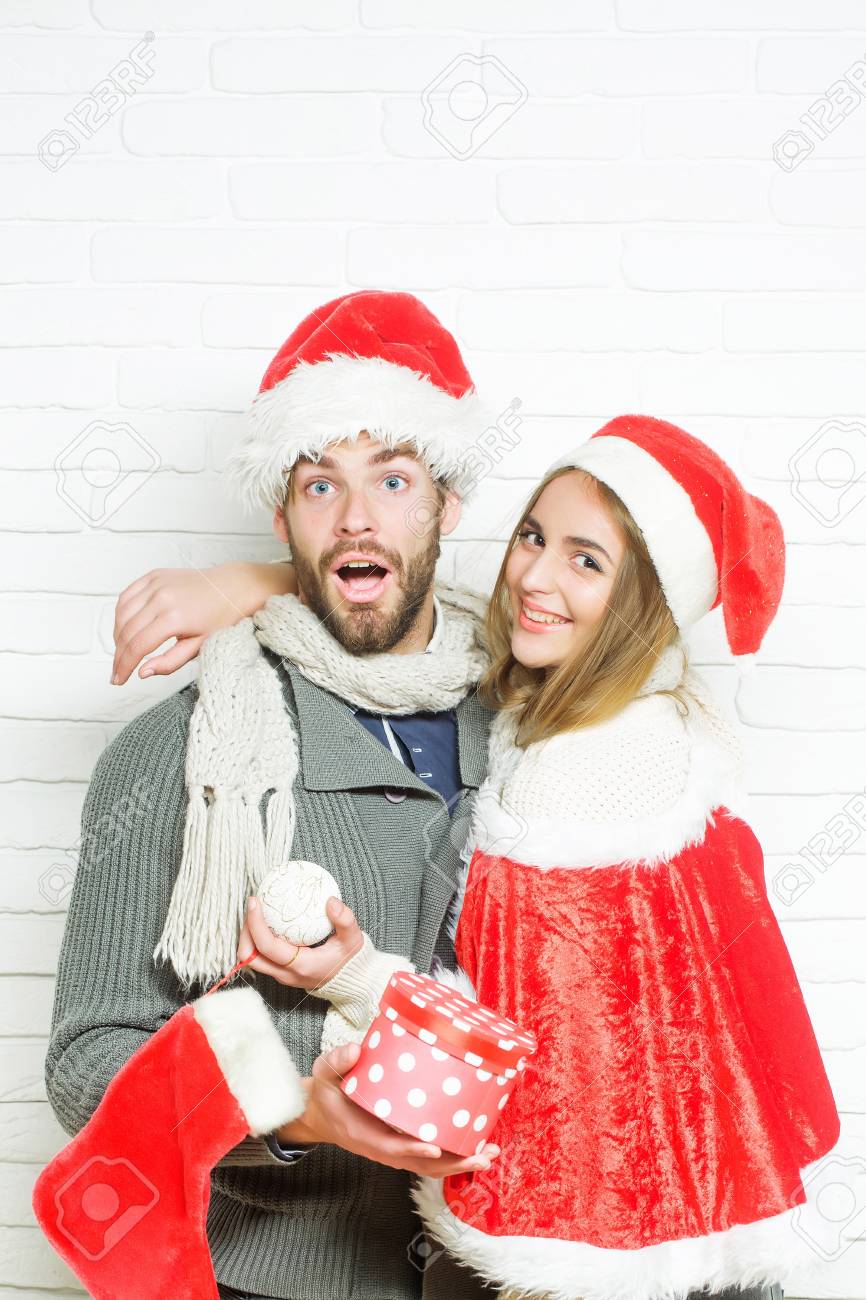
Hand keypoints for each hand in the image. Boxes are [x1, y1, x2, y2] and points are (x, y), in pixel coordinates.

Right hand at [110, 560, 296, 684]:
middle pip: (126, 632)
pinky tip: (123, 626)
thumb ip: (170, 662)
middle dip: (118, 656)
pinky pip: (127, 595)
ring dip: (117, 635)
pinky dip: (120, 613)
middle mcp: (161, 597)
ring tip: (122, 652)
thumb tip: (143, 673)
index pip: (137, 647)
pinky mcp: (154, 576)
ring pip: (122, 613)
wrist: (234, 586)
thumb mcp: (201, 646)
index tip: (118, 679)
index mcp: (174, 617)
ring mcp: (156, 584)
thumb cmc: (222, 616)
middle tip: (117, 672)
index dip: (124, 666)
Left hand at [238, 895, 363, 990]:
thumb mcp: (353, 939)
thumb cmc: (350, 959)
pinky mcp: (281, 973)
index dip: (255, 923)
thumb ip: (345, 920)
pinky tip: (265, 924)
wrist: (351, 981)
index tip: (255, 902)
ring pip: (250, 960)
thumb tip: (330, 901)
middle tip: (253, 908)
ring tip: (256, 914)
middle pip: (249, 957)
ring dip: (248, 937)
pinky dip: (255, 941)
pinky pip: (259, 958)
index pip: (267, 946)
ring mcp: (281, 976)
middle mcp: (286, 974)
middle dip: (245, 932)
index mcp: (300, 965)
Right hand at [281, 1042, 501, 1177]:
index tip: (435, 1147)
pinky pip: (428, 1157)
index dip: (413, 1149)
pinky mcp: (401, 1145)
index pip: (391, 1147)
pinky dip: (451, 1156)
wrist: (321, 1115)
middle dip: (451, 1164)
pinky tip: (474, 1147)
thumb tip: (355, 1050)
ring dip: (458, 1163)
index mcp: (363, 1134)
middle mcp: (382, 1149)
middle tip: (481, 1157)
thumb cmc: (326, 1094)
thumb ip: (337, 1062)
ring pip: (429, 1165)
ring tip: (488, 1154)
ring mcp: (394, 1150)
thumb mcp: (323, 1075)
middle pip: (420, 1165)